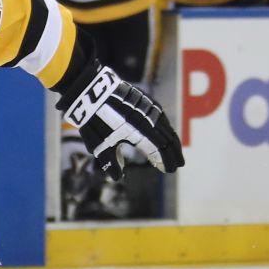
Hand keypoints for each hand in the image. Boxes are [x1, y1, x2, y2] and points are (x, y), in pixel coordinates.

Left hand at [56, 65, 183, 180]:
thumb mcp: (99, 144)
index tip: (169, 170)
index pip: (159, 151)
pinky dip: (165, 129)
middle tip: (177, 165)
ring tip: (174, 153)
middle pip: (167, 140)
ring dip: (171, 141)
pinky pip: (161, 117)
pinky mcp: (146, 100)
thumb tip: (118, 177)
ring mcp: (149, 109)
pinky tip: (164, 135)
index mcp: (140, 134)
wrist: (91, 91)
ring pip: (166, 127)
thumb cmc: (94, 120)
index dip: (165, 161)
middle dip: (173, 153)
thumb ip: (110, 161)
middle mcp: (149, 121)